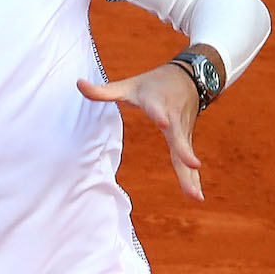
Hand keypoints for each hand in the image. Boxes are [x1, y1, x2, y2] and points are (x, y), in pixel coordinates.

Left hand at [78, 61, 204, 200]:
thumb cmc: (153, 83)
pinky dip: (192, 179)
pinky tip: (196, 197)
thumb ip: (104, 90)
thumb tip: (78, 84)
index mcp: (157, 103)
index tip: (164, 123)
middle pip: (179, 138)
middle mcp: (173, 119)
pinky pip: (188, 162)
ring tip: (195, 196)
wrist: (190, 76)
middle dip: (185, 153)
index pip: (157, 110)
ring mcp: (182, 131)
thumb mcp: (129, 85)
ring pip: (185, 154)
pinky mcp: (186, 139)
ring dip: (190, 176)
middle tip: (194, 166)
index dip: (159, 115)